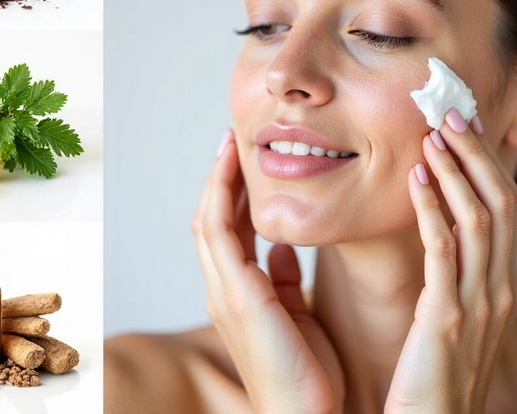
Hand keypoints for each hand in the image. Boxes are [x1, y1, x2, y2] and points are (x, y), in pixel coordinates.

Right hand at [192, 130, 344, 413]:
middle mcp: (223, 288)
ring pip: (209, 221)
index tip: (243, 161)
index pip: (227, 231)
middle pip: (211, 219)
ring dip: (218, 181)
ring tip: (230, 145)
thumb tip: (283, 248)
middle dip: (220, 179)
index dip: (232, 194)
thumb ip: (284, 280)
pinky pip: (221, 234)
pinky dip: (223, 198)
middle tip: (232, 142)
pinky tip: (234, 172)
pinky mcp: (237, 295)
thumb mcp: (297, 315)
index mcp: (239, 293)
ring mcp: (224, 292)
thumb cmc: (307, 373)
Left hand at [385, 110, 516, 413]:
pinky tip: (414, 181)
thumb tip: (433, 225)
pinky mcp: (444, 319)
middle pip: (499, 204)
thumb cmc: (430, 372)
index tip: (462, 129)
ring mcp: (476, 305)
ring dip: (455, 172)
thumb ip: (451, 274)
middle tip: (450, 115)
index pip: (502, 209)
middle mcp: (498, 290)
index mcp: (499, 286)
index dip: (485, 165)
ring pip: (478, 219)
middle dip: (476, 155)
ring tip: (432, 137)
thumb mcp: (451, 315)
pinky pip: (443, 251)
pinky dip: (431, 210)